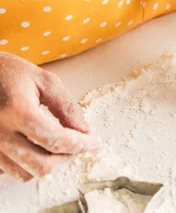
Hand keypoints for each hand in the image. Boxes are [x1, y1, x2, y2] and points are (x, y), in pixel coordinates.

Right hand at [0, 53, 99, 180]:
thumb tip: (85, 131)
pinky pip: (9, 172)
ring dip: (48, 163)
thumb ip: (66, 106)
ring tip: (57, 144)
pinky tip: (35, 147)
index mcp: (18, 111)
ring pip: (25, 173)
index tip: (94, 143)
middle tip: (77, 144)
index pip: (56, 139)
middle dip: (66, 157)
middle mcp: (0, 133)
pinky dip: (27, 164)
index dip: (81, 144)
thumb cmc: (8, 73)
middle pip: (42, 164)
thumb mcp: (44, 80)